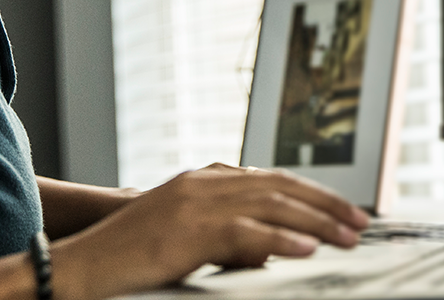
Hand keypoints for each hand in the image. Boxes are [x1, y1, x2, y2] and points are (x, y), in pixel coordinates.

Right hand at [51, 163, 369, 298]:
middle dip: (327, 204)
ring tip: (348, 238)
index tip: (346, 211)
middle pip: (281, 188)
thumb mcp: (187, 237)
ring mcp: (196, 202)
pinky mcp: (187, 229)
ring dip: (317, 222)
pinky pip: (244, 232)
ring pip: (271, 205)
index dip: (314, 194)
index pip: (273, 180)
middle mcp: (205, 182)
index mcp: (205, 179)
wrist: (80, 265)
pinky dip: (280, 239)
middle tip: (362, 223)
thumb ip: (228, 235)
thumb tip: (269, 249)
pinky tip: (307, 249)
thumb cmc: (131, 258)